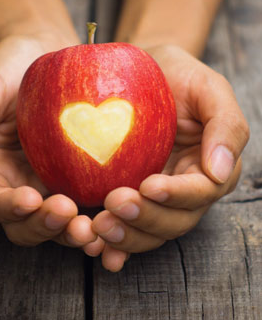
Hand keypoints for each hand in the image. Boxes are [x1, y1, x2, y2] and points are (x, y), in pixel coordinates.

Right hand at [0, 35, 100, 251]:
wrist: (45, 50)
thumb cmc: (9, 68)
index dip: (7, 209)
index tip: (30, 199)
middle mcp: (19, 182)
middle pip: (25, 223)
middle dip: (43, 226)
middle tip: (66, 213)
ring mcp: (51, 180)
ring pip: (58, 221)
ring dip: (72, 230)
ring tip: (92, 225)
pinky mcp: (79, 174)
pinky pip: (88, 199)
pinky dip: (99, 214)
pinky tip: (116, 210)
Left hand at [92, 44, 249, 271]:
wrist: (137, 73)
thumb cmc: (175, 75)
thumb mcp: (208, 88)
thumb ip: (225, 125)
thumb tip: (221, 170)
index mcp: (209, 167)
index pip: (200, 191)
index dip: (177, 195)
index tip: (150, 186)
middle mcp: (184, 189)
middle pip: (173, 220)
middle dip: (146, 219)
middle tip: (114, 205)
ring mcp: (154, 196)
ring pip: (148, 231)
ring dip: (125, 236)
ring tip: (98, 227)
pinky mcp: (129, 195)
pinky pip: (124, 225)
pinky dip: (112, 244)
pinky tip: (94, 248)